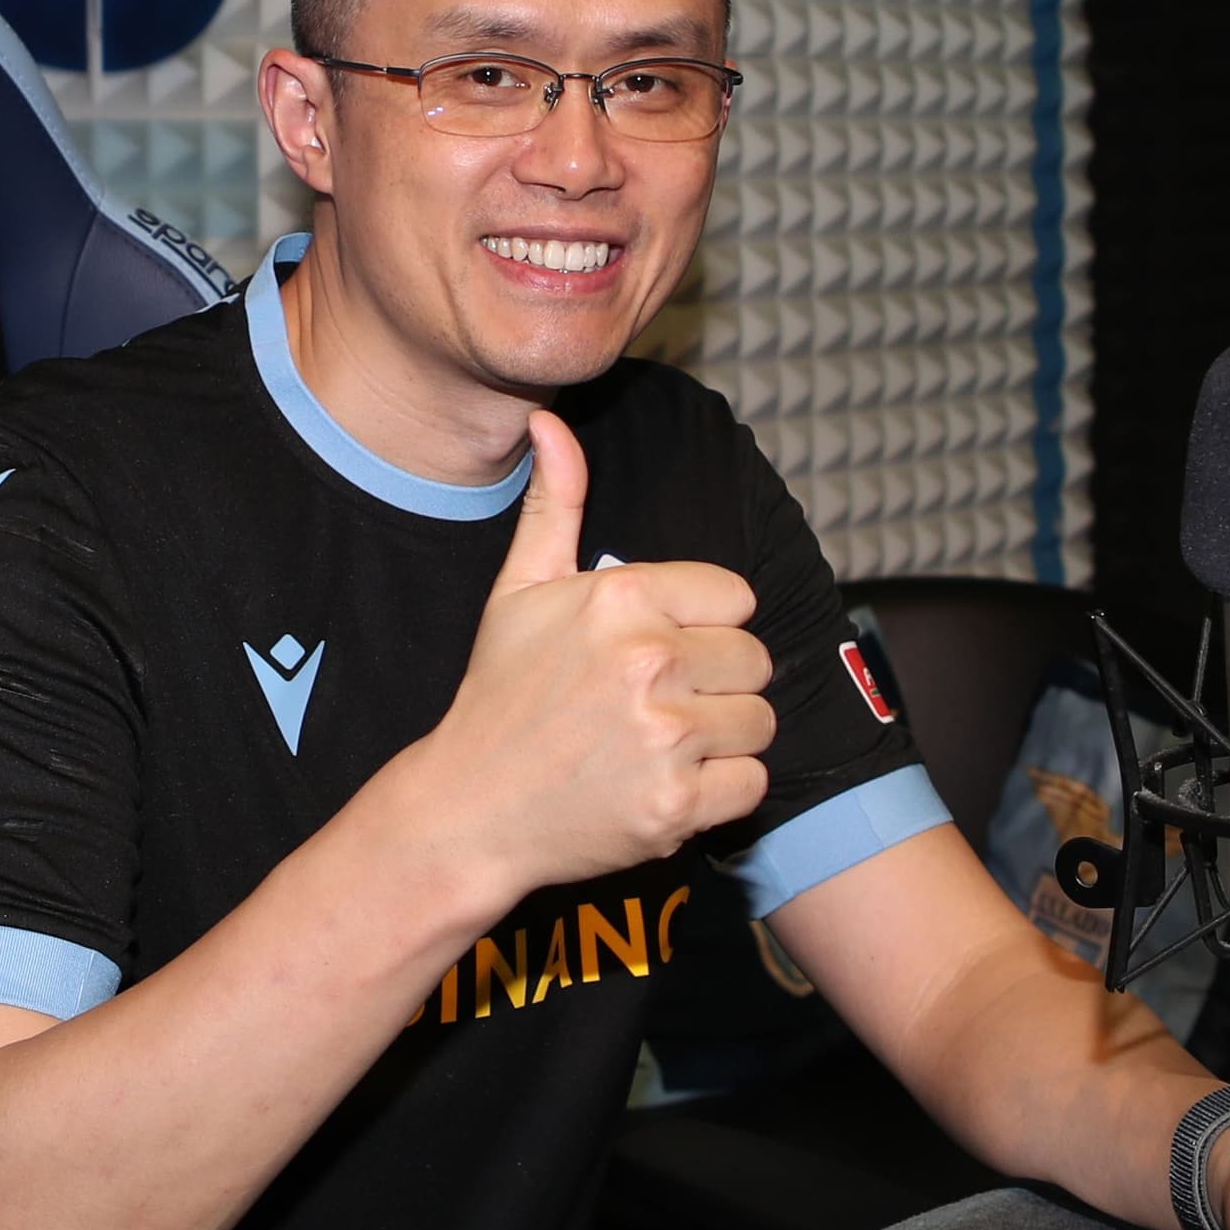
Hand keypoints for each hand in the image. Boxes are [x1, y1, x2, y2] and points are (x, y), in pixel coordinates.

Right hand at [372, 411, 775, 903]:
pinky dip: (717, 793)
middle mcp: (649, 661)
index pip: (735, 598)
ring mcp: (665, 736)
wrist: (470, 808)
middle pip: (754, 660)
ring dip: (721, 739)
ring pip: (758, 722)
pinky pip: (752, 784)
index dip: (701, 626)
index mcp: (621, 598)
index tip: (655, 654)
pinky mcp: (677, 805)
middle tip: (653, 707)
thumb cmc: (500, 695)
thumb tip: (549, 422)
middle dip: (715, 684)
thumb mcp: (518, 591)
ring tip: (658, 746)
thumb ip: (554, 505)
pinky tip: (663, 785)